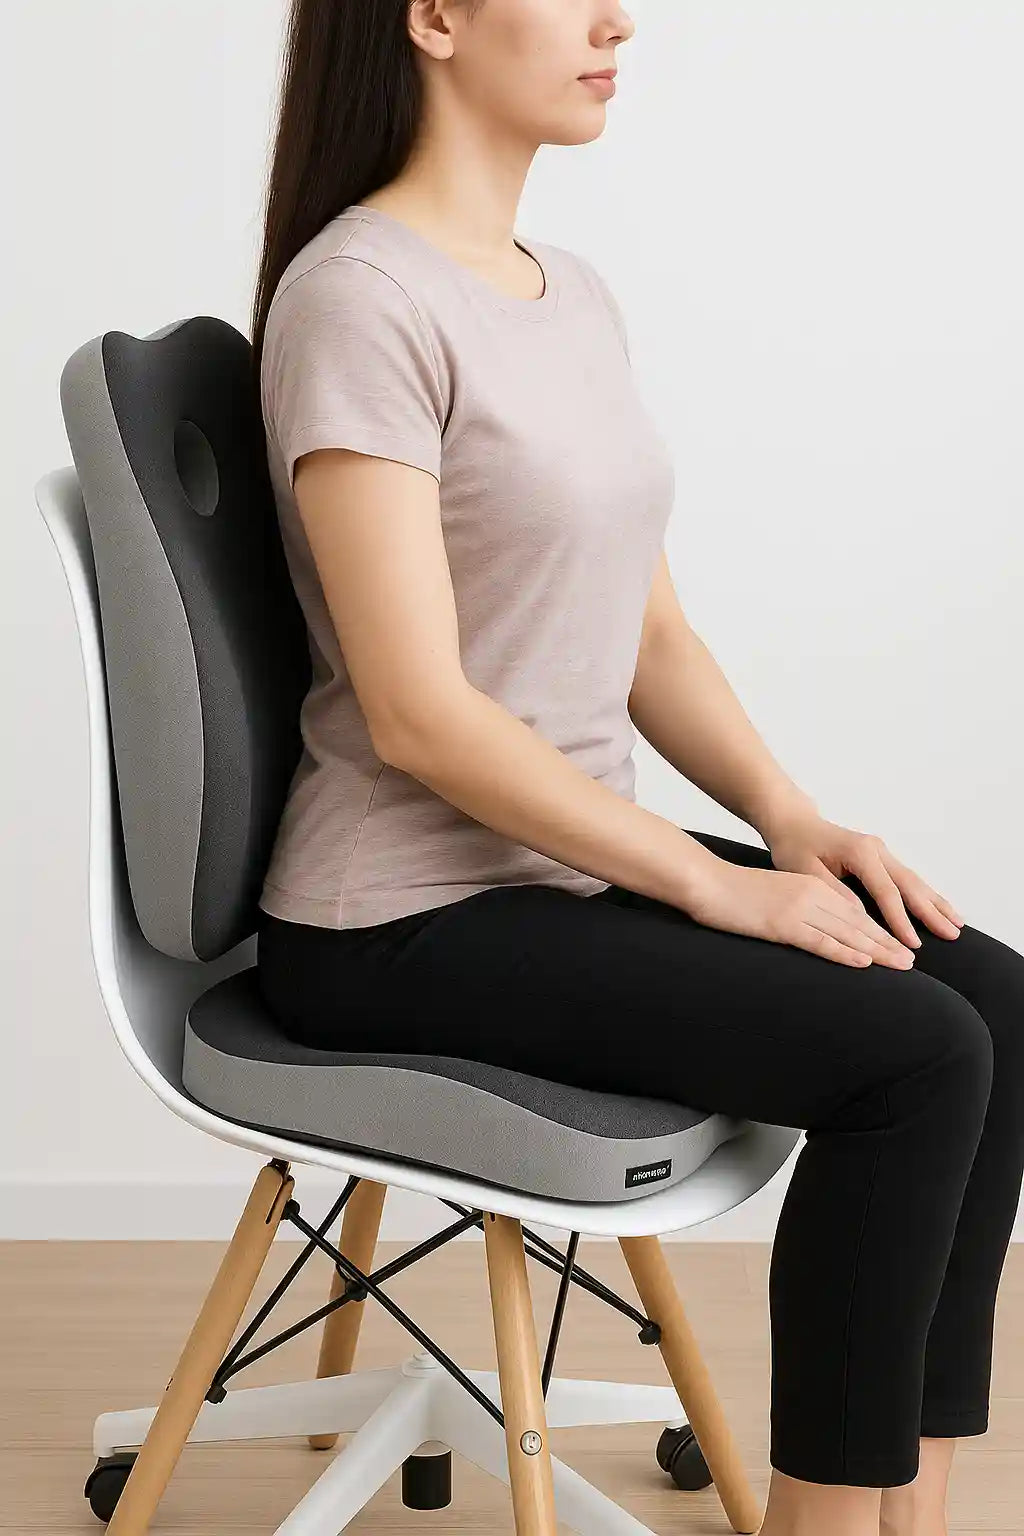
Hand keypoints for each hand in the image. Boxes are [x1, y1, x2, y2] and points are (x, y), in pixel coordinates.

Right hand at [687, 859, 917, 968]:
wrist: (705, 881)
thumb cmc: (733, 892)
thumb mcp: (772, 896)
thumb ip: (794, 909)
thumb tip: (808, 929)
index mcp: (810, 885)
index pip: (853, 911)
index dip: (878, 930)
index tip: (897, 945)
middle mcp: (811, 893)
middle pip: (858, 922)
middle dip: (887, 942)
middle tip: (911, 961)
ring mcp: (799, 908)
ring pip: (847, 932)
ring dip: (877, 950)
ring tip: (901, 965)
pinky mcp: (783, 923)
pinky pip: (821, 941)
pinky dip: (845, 952)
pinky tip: (863, 963)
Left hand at [761, 807, 964, 947]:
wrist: (794, 822)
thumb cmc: (795, 846)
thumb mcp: (805, 870)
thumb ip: (833, 890)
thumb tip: (859, 915)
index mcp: (859, 852)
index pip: (886, 892)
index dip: (900, 920)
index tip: (912, 943)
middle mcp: (876, 849)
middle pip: (910, 884)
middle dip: (931, 911)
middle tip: (953, 935)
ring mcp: (881, 852)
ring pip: (914, 880)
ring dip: (936, 902)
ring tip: (957, 924)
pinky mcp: (880, 857)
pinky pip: (907, 878)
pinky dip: (925, 895)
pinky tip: (940, 908)